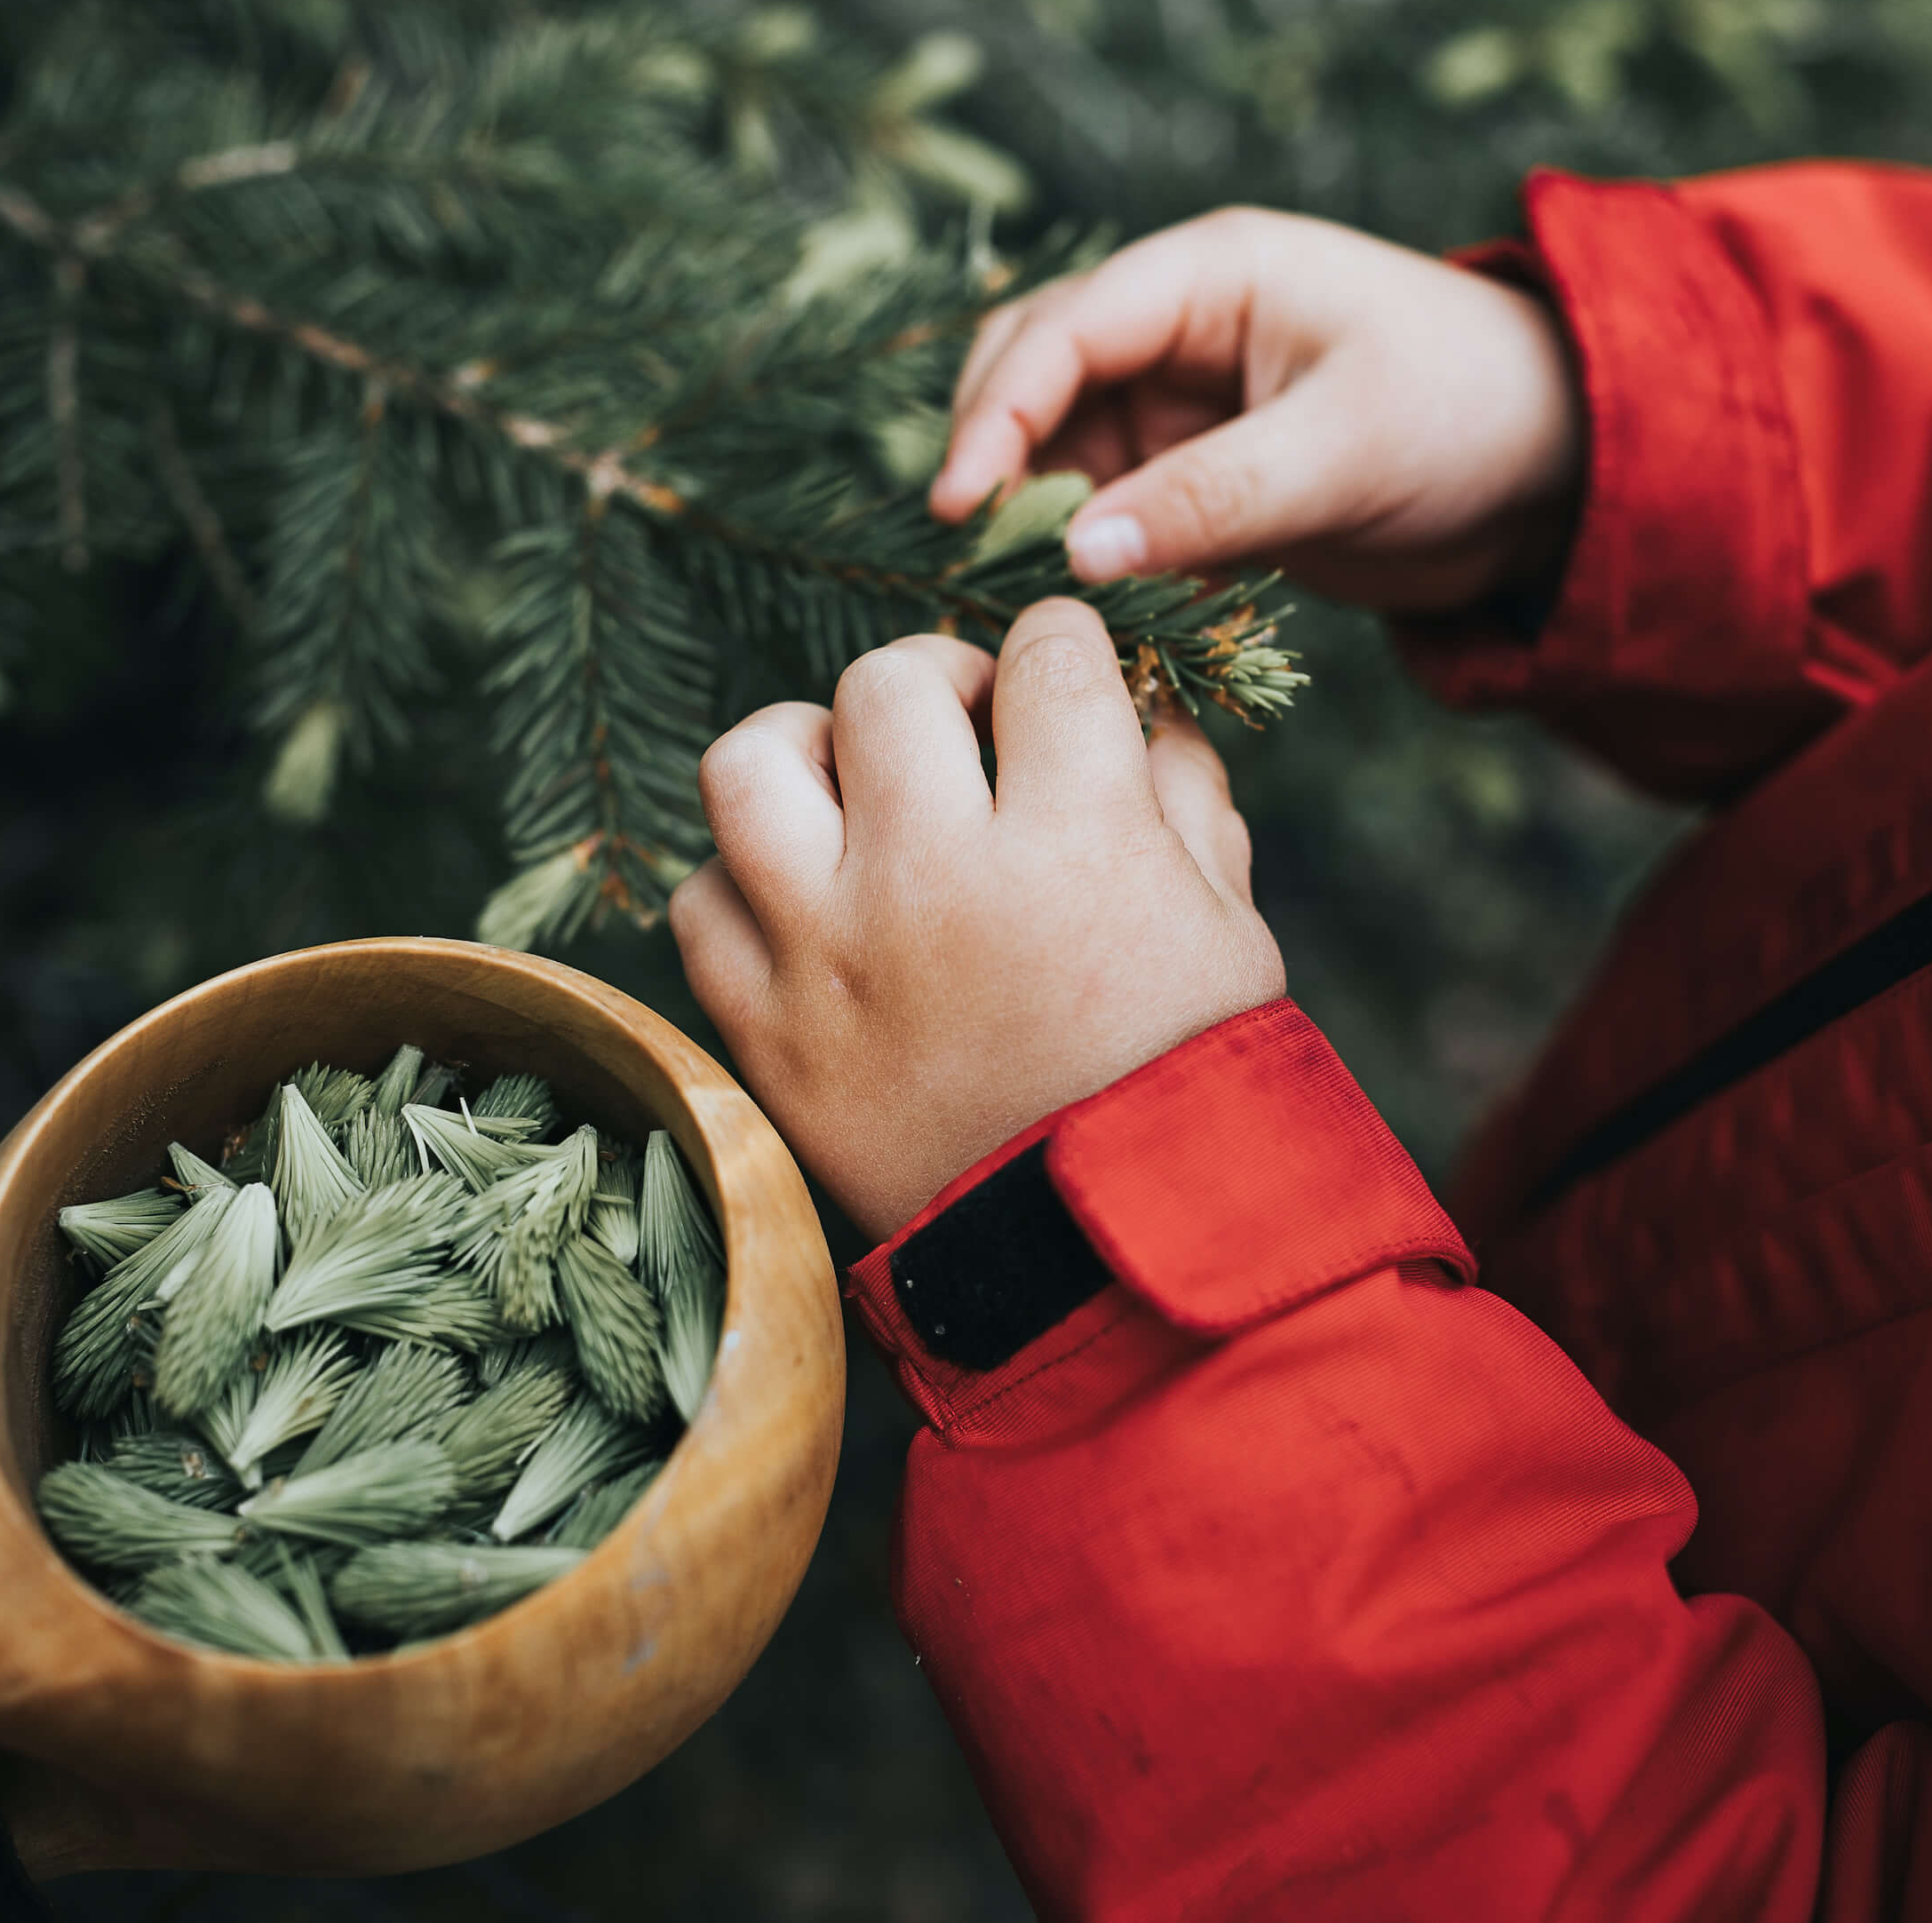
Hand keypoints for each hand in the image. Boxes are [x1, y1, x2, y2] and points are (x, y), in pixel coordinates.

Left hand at [672, 599, 1286, 1241]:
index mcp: (1075, 841)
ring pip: (751, 761)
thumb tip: (1144, 712)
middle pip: (890, 681)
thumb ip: (1188, 799)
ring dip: (806, 750)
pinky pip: (700, 903)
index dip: (1066, 653)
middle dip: (942, 680)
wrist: (1104, 1277)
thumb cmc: (1187, 1093)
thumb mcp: (1232, 933)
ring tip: (852, 785)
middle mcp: (934, 878)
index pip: (1049, 655)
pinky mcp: (765, 1035)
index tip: (1067, 686)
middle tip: (970, 728)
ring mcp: (830, 955)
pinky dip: (744, 887)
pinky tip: (805, 903)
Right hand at [929, 207, 1585, 615]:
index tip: (959, 505)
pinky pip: (1117, 510)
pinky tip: (1101, 614)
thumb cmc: (1470, 415)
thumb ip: (1206, 502)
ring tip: (1037, 598)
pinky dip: (1099, 556)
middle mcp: (1183, 327)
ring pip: (1067, 453)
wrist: (1565, 471)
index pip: (1063, 330)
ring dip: (1046, 517)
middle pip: (1036, 377)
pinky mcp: (1204, 474)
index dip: (996, 412)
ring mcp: (1188, 402)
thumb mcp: (1339, 455)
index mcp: (1211, 275)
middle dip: (999, 457)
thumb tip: (1075, 555)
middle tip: (978, 554)